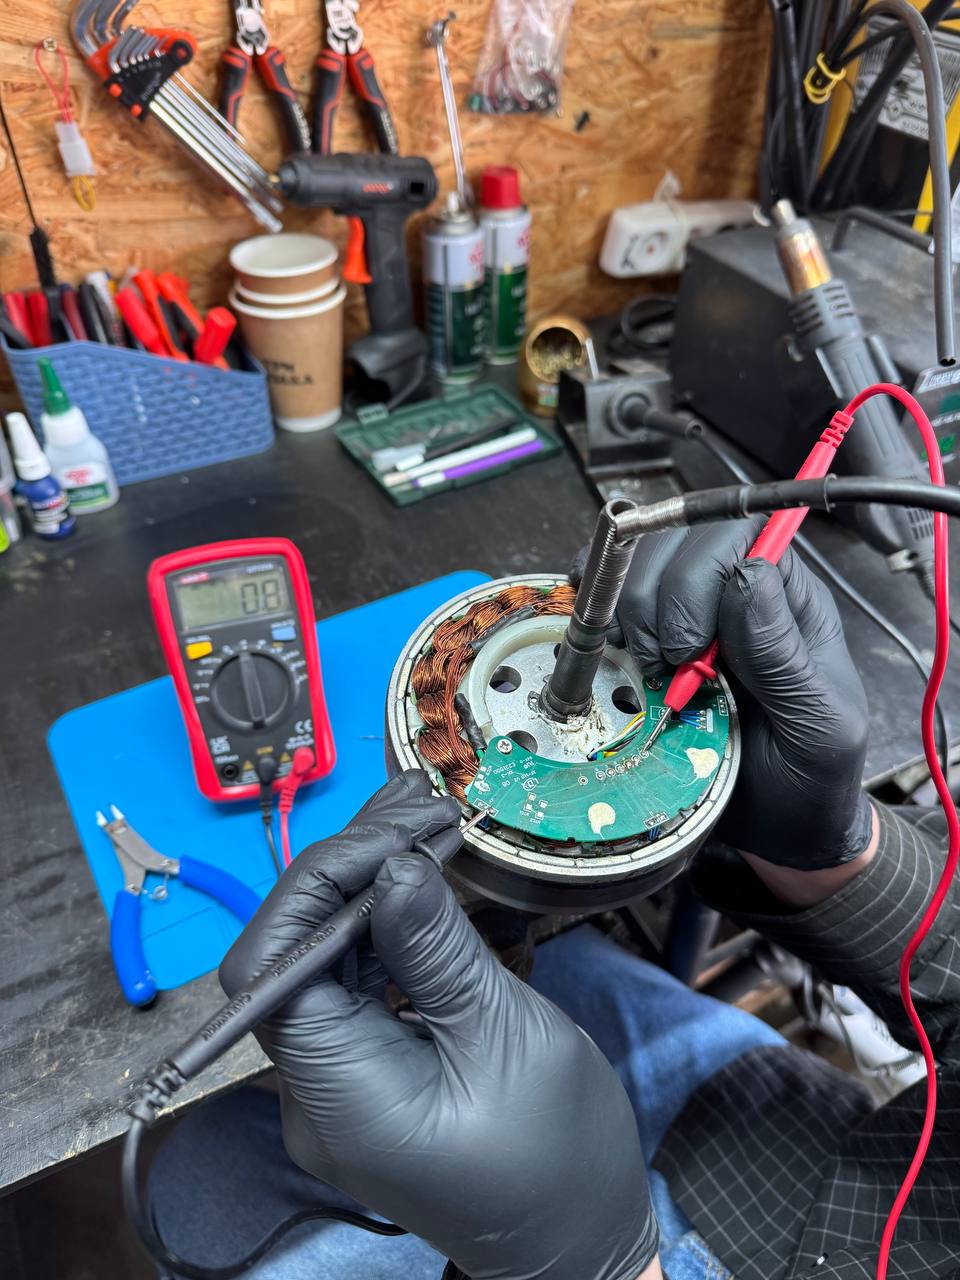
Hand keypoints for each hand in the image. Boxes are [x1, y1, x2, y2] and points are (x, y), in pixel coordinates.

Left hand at [221, 770, 657, 1279]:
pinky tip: (419, 874)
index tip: (394, 837)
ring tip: (423, 818)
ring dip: (367, 885)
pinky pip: (356, 982)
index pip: (275, 967)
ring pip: (324, 957)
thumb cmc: (558, 1158)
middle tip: (419, 807)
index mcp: (338, 1096)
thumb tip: (393, 867)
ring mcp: (338, 1082)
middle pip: (294, 953)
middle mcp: (317, 1090)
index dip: (319, 885)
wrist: (578, 1245)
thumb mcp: (507, 1039)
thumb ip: (437, 950)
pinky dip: (383, 924)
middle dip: (348, 870)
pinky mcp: (366, 1069)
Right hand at [606, 521, 872, 867]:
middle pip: (674, 540)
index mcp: (786, 600)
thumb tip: (746, 573)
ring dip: (625, 613)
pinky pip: (610, 597)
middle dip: (654, 602)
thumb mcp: (818, 727)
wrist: (777, 830)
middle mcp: (735, 593)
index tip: (690, 650)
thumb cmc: (808, 780)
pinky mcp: (647, 638)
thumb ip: (784, 655)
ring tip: (645, 669)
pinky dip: (597, 614)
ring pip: (636, 563)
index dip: (698, 579)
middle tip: (663, 667)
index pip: (734, 534)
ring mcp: (686, 613)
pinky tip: (610, 649)